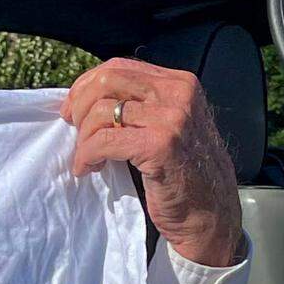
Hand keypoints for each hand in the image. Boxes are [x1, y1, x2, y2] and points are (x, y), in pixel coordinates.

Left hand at [61, 58, 242, 267]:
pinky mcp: (160, 145)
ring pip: (101, 111)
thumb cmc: (184, 172)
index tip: (72, 107)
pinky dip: (86, 155)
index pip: (119, 67)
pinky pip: (104, 141)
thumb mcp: (169, 124)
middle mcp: (178, 94)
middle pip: (108, 81)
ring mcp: (171, 118)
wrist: (211, 216)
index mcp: (179, 83)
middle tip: (72, 127)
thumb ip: (141, 103)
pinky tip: (86, 168)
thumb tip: (87, 93)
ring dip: (83, 137)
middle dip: (80, 104)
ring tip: (86, 157)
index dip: (87, 84)